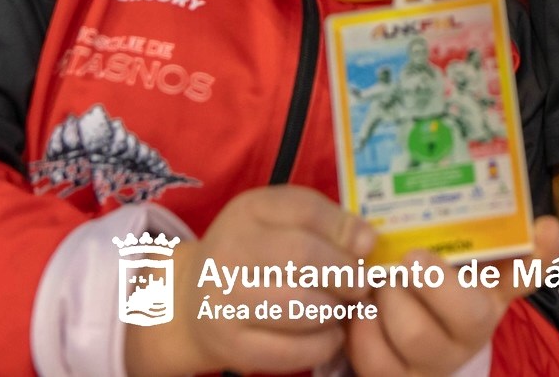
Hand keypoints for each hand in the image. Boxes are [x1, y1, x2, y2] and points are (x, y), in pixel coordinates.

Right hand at [124, 185, 374, 376]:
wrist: (190, 303)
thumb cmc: (251, 255)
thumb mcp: (278, 221)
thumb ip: (324, 222)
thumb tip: (368, 242)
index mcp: (247, 211)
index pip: (305, 210)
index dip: (345, 229)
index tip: (367, 246)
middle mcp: (229, 252)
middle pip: (305, 257)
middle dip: (346, 274)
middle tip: (360, 284)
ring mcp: (226, 303)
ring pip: (303, 307)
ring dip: (336, 309)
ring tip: (340, 306)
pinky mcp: (233, 347)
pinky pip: (294, 350)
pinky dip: (324, 342)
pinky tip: (328, 332)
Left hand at [345, 218, 558, 376]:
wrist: (390, 323)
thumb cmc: (418, 275)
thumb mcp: (439, 251)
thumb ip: (454, 224)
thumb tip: (490, 195)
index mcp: (491, 288)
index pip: (528, 273)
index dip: (541, 254)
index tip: (546, 226)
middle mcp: (472, 327)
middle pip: (468, 315)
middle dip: (434, 282)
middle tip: (409, 257)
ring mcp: (437, 360)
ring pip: (416, 335)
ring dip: (389, 300)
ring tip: (376, 281)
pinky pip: (376, 358)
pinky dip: (361, 327)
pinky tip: (359, 308)